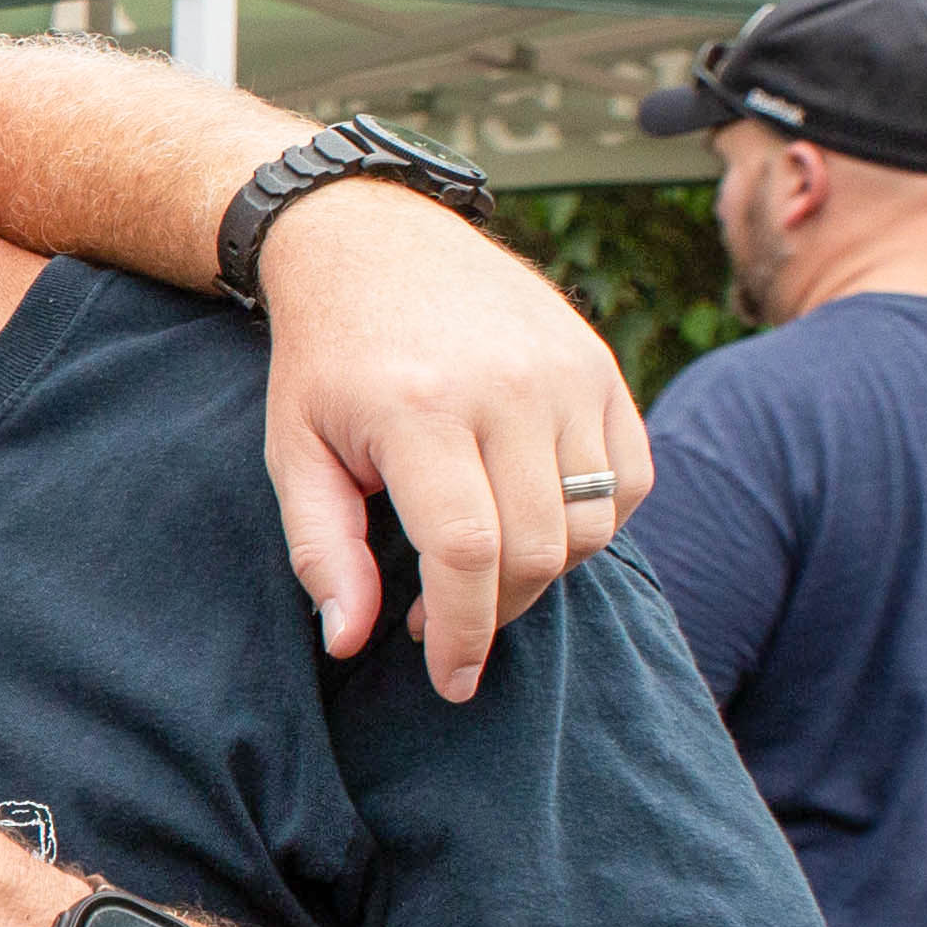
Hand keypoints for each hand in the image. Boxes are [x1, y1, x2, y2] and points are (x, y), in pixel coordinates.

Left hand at [253, 187, 644, 703]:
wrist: (375, 245)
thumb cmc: (326, 364)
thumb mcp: (296, 454)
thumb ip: (322, 551)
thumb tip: (348, 642)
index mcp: (422, 410)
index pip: (465, 552)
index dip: (462, 632)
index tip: (451, 680)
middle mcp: (509, 388)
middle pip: (536, 548)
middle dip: (496, 613)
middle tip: (448, 627)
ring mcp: (569, 373)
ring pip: (591, 522)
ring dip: (543, 573)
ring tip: (480, 574)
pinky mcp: (603, 367)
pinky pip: (630, 479)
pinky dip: (593, 521)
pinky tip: (532, 523)